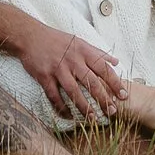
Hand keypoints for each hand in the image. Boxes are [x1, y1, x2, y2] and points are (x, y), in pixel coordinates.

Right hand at [0, 14, 126, 120]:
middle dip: (103, 98)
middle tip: (112, 111)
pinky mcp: (45, 76)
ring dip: (84, 107)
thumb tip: (116, 61)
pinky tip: (69, 115)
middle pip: (92, 82)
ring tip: (93, 118)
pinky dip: (62, 107)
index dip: (115, 83)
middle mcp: (73, 60)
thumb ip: (98, 52)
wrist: (31, 36)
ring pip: (74, 91)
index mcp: (83, 51)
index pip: (104, 68)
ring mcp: (58, 69)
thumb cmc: (57, 39)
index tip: (124, 95)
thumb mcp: (80, 41)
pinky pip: (55, 96)